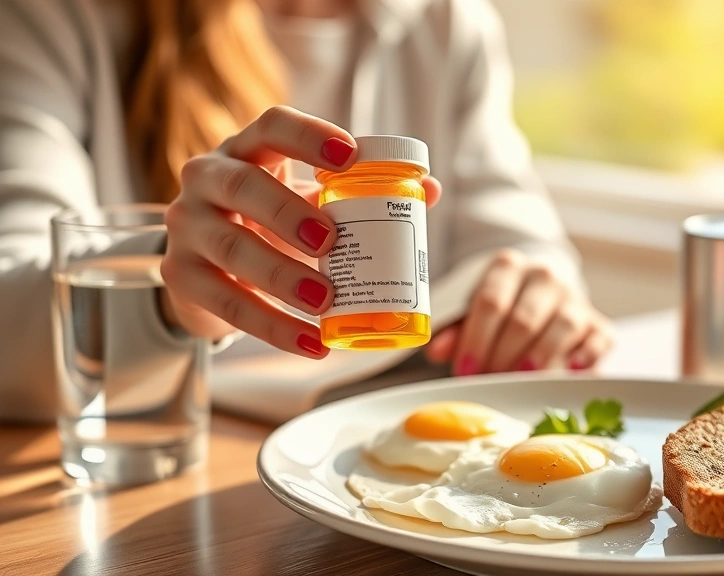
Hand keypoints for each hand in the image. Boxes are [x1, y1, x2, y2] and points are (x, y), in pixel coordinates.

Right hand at [160, 106, 440, 357]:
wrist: (209, 263)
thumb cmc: (270, 220)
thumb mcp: (307, 200)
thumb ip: (359, 194)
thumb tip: (429, 190)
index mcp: (248, 150)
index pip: (272, 126)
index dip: (310, 136)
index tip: (350, 156)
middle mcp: (207, 179)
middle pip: (243, 186)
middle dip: (288, 213)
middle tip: (331, 242)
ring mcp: (188, 228)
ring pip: (232, 248)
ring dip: (282, 277)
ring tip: (325, 300)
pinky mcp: (180, 276)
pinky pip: (226, 303)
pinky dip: (272, 326)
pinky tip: (311, 342)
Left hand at [424, 250, 613, 373]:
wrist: (547, 302)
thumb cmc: (504, 312)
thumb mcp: (474, 315)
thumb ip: (456, 331)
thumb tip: (435, 351)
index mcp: (508, 267)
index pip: (490, 301)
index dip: (476, 340)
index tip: (465, 370)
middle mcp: (544, 277)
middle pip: (524, 318)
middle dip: (504, 355)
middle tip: (490, 381)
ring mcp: (576, 299)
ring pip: (562, 325)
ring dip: (540, 358)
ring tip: (523, 379)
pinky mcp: (600, 324)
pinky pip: (598, 339)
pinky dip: (586, 357)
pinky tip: (569, 372)